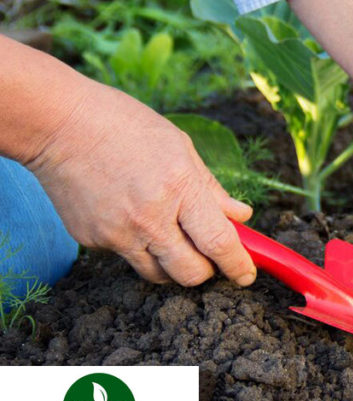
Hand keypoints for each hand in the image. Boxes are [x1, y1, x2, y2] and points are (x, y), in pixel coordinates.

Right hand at [26, 78, 256, 286]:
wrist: (59, 125)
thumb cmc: (125, 126)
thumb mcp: (181, 147)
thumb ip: (212, 188)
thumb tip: (241, 216)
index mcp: (180, 187)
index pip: (219, 242)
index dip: (238, 265)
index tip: (246, 274)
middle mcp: (150, 217)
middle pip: (191, 273)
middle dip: (207, 271)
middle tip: (209, 256)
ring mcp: (118, 233)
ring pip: (159, 274)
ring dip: (174, 265)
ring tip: (172, 236)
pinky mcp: (93, 241)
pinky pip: (128, 257)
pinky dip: (139, 246)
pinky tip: (131, 215)